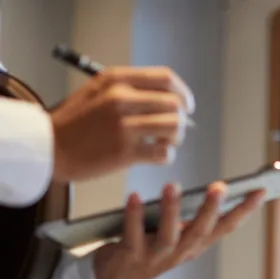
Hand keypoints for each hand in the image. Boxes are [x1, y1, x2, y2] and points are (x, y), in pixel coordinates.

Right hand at [51, 66, 195, 182]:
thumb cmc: (75, 122)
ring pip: (174, 127)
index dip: (183, 93)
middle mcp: (121, 98)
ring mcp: (123, 125)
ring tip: (164, 142)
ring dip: (176, 137)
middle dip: (181, 119)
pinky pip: (164, 153)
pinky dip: (166, 156)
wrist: (50, 147)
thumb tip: (167, 98)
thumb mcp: (98, 91)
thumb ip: (130, 89)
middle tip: (173, 130)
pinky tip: (155, 154)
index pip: (165, 78)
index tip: (186, 106)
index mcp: (116, 79)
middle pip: (175, 104)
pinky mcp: (125, 151)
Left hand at [92, 181, 264, 278]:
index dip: (244, 211)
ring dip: (171, 211)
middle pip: (200, 232)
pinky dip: (133, 216)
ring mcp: (156, 257)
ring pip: (168, 236)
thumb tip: (211, 190)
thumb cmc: (148, 248)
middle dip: (211, 210)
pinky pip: (132, 235)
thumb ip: (189, 217)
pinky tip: (135, 196)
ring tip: (173, 186)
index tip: (260, 191)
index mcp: (195, 245)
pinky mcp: (131, 257)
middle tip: (220, 187)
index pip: (226, 227)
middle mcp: (181, 253)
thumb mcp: (176, 234)